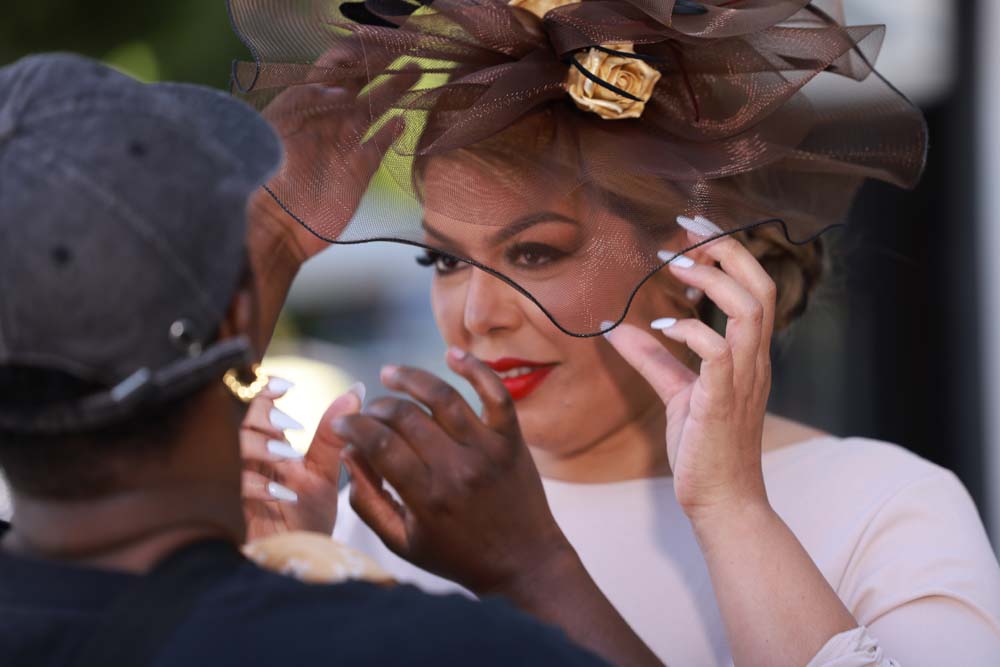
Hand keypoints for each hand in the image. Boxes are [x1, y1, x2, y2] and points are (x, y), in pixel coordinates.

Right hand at [240, 384, 363, 541]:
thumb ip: (333, 435)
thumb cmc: (306, 516)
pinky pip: (239, 492)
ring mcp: (243, 486)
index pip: (259, 407)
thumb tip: (357, 389)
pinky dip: (261, 488)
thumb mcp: (323, 472)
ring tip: (287, 454)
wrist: (297, 562)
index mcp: (271, 448)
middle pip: (243, 424)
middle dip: (262, 418)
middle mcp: (253, 463)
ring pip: (236, 452)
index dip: (268, 392)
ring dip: (261, 448)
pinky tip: (283, 493)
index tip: (288, 386)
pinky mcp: (240, 513)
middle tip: (287, 422)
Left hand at [249, 50, 419, 262]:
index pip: (332, 69)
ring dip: (393, 91)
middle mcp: (327, 120)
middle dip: (380, 65)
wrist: (274, 224)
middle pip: (359, 85)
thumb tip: (342, 93)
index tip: (375, 42)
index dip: (352, 53)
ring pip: (374, 110)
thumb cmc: (266, 173)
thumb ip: (305, 102)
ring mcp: (344, 146)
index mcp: (304, 105)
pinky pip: (378, 146)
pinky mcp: (358, 171)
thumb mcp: (276, 127)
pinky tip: (401, 122)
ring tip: (414, 73)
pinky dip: (390, 134)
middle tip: (404, 50)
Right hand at [331, 349, 574, 594]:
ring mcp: (487, 450)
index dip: (353, 427)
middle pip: (405, 417)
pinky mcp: (512, 439)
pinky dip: (475, 368)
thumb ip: (368, 502)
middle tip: (369, 411)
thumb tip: (348, 454)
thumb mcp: (403, 542)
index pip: (379, 445)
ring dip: (410, 378)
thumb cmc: (458, 556)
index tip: (342, 424)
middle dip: (377, 408)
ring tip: (390, 374)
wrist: (524, 563)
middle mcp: (457, 468)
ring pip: (443, 396)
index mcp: (427, 497)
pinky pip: (495, 393)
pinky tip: (451, 353)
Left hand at [605, 228, 775, 523]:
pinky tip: (662, 330)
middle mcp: (754, 361)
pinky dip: (691, 332)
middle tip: (685, 232)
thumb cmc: (705, 450)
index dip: (728, 254)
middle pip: (760, 286)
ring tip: (673, 267)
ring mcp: (744, 380)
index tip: (691, 233)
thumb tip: (616, 328)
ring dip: (710, 281)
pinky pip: (718, 352)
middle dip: (727, 249)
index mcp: (748, 355)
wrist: (722, 503)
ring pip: (749, 310)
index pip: (754, 288)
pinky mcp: (723, 400)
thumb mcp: (675, 394)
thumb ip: (651, 359)